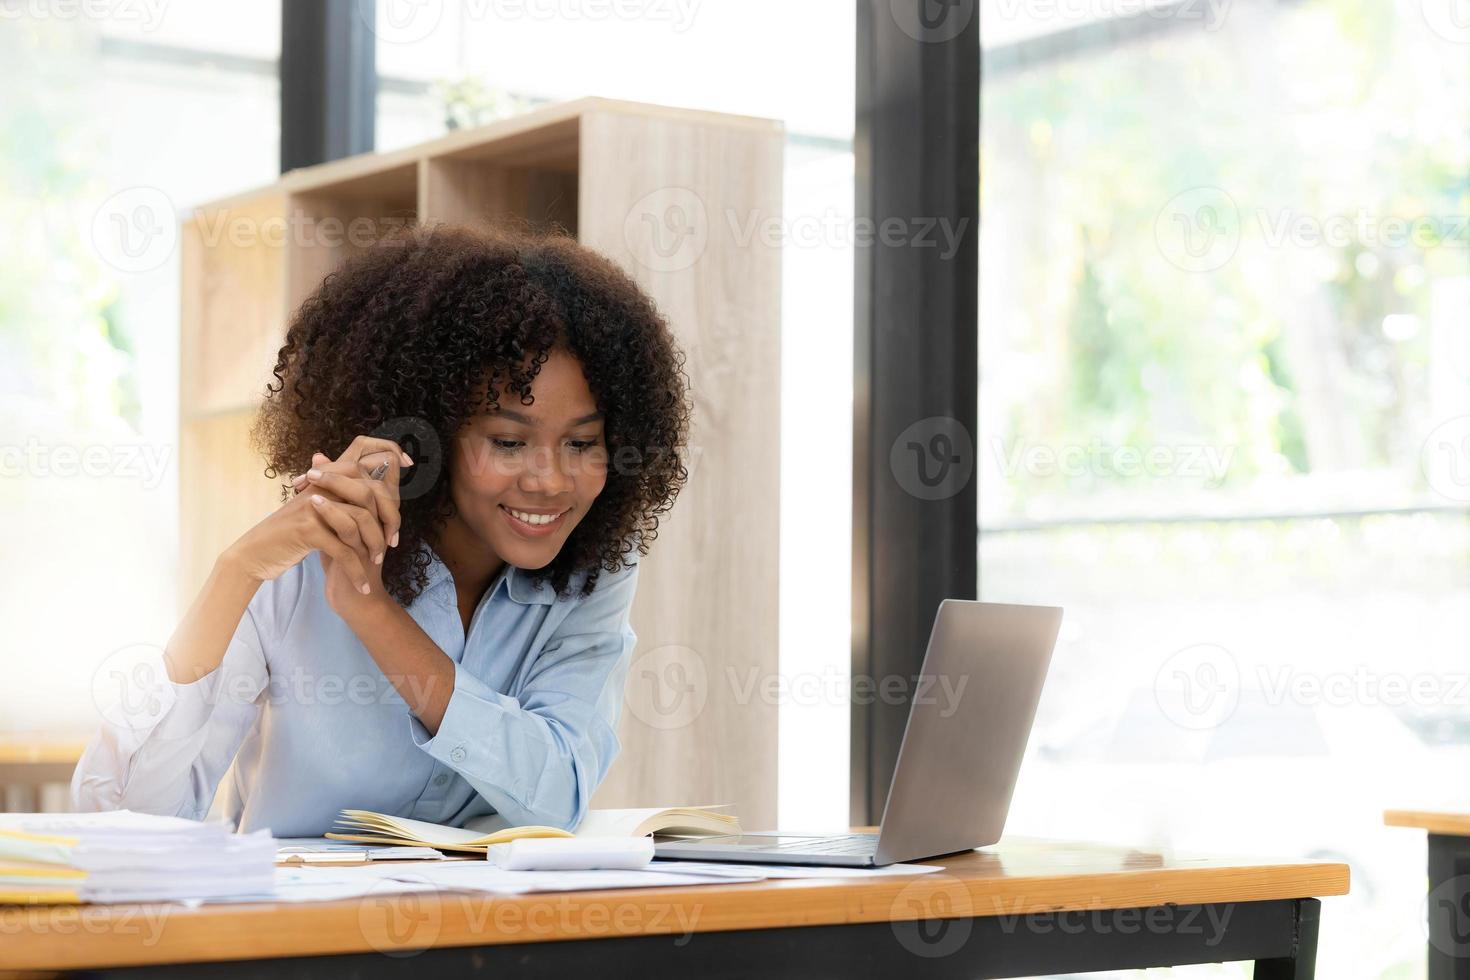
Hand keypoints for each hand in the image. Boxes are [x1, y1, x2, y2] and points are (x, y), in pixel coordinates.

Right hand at [224, 436, 409, 607]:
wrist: (256, 555)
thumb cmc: (291, 536)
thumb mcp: (318, 514)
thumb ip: (343, 500)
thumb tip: (376, 490)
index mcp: (326, 479)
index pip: (364, 465)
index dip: (388, 480)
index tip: (401, 505)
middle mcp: (321, 487)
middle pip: (369, 493)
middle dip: (389, 519)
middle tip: (392, 543)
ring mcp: (314, 507)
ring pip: (360, 521)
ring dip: (374, 546)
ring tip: (376, 564)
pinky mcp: (307, 530)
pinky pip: (343, 549)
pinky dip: (356, 570)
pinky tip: (362, 585)